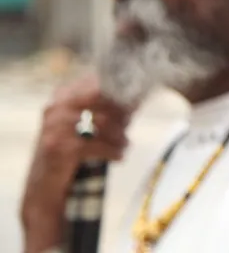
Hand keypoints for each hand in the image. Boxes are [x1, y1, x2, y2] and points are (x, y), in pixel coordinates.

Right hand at [20, 75, 133, 252]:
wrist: (45, 188)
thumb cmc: (71, 152)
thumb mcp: (86, 125)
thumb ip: (108, 109)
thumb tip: (139, 96)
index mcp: (62, 95)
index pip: (98, 83)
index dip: (120, 92)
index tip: (135, 102)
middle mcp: (56, 107)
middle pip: (103, 99)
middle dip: (121, 112)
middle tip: (129, 124)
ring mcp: (55, 127)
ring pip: (103, 122)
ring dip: (120, 135)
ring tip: (125, 144)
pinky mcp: (59, 148)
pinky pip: (98, 145)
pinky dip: (114, 151)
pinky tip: (120, 156)